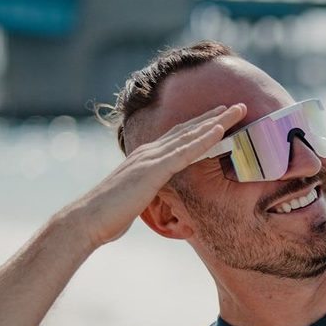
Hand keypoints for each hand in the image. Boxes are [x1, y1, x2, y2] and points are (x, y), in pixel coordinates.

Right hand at [64, 103, 246, 248]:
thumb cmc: (109, 216)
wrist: (87, 221)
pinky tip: (220, 130)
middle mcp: (148, 152)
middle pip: (187, 129)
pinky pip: (184, 151)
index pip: (177, 138)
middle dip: (214, 116)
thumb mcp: (135, 201)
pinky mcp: (152, 170)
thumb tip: (152, 200)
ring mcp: (150, 158)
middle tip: (237, 105)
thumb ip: (146, 194)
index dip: (200, 127)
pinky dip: (203, 138)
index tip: (220, 118)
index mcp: (145, 159)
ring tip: (238, 109)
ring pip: (190, 134)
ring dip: (217, 120)